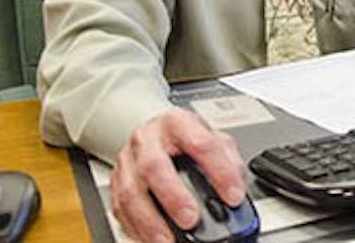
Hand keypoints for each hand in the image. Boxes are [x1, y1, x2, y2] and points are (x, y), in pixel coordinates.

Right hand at [110, 107, 245, 242]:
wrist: (156, 131)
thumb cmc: (186, 138)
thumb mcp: (214, 138)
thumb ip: (229, 161)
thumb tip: (237, 190)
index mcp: (177, 123)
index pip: (201, 143)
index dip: (219, 171)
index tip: (232, 196)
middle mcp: (148, 139)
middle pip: (154, 166)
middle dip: (174, 196)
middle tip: (192, 219)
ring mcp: (128, 160)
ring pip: (131, 192)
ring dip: (150, 221)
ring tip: (169, 239)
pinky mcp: (116, 182)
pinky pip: (120, 209)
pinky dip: (136, 228)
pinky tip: (152, 238)